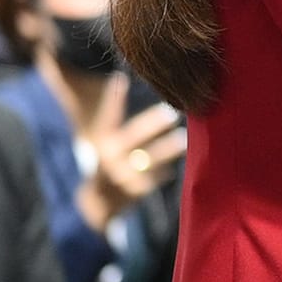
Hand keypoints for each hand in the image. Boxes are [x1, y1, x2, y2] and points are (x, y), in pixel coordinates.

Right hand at [77, 74, 185, 232]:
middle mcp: (110, 157)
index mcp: (103, 141)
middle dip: (151, 124)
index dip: (113, 99)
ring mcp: (121, 175)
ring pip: (149, 159)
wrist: (98, 202)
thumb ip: (119, 121)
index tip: (120, 79)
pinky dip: (165, 171)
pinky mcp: (134, 190)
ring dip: (167, 149)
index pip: (108, 117)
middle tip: (170, 111)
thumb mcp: (108, 142)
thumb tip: (127, 84)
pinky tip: (178, 166)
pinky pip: (156, 177)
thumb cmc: (111, 162)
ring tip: (184, 139)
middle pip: (133, 136)